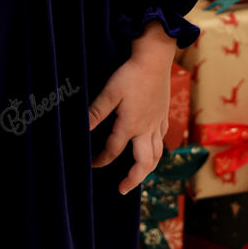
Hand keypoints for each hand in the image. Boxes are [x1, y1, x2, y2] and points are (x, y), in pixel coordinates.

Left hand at [89, 37, 173, 194]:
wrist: (155, 59)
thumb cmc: (131, 74)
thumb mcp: (110, 92)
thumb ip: (97, 112)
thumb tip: (82, 130)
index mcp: (130, 125)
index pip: (113, 150)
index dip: (101, 159)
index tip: (92, 164)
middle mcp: (146, 128)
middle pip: (143, 163)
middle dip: (133, 179)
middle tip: (123, 189)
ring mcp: (157, 122)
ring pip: (157, 154)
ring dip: (148, 168)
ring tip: (140, 174)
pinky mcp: (164, 113)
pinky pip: (163, 137)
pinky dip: (158, 147)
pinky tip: (153, 146)